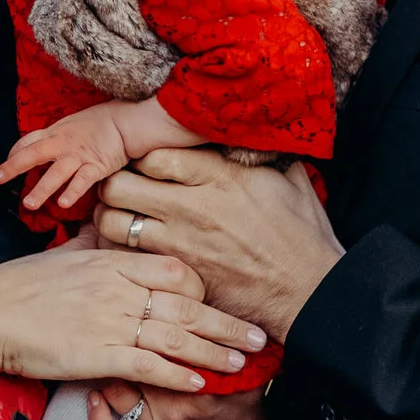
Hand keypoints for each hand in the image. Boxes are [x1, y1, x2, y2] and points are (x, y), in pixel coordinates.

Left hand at [0, 103, 133, 209]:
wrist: (125, 121)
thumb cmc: (97, 124)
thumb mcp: (69, 125)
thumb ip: (53, 138)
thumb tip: (34, 150)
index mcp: (55, 132)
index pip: (28, 142)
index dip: (13, 154)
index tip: (2, 170)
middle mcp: (63, 143)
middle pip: (34, 153)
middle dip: (14, 166)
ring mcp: (79, 155)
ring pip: (56, 173)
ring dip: (42, 188)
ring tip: (29, 203)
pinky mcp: (96, 166)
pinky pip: (82, 181)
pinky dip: (73, 191)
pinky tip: (63, 203)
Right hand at [0, 250, 266, 394]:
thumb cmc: (25, 283)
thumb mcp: (69, 253)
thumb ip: (99, 244)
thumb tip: (114, 227)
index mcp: (114, 262)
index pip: (176, 270)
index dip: (205, 289)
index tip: (225, 301)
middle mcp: (120, 290)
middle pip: (188, 306)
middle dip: (228, 323)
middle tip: (260, 335)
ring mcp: (110, 323)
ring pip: (176, 338)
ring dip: (214, 352)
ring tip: (242, 362)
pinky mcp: (97, 356)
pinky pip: (148, 367)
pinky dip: (177, 376)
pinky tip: (200, 384)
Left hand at [97, 150, 343, 339]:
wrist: (309, 290)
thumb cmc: (302, 233)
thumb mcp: (288, 178)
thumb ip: (256, 151)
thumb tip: (242, 129)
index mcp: (220, 174)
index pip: (152, 153)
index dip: (141, 154)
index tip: (145, 160)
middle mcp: (193, 205)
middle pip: (120, 182)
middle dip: (114, 180)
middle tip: (122, 185)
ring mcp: (181, 242)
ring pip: (113, 221)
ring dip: (110, 216)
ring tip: (121, 214)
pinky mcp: (177, 273)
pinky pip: (127, 256)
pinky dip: (120, 249)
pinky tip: (130, 246)